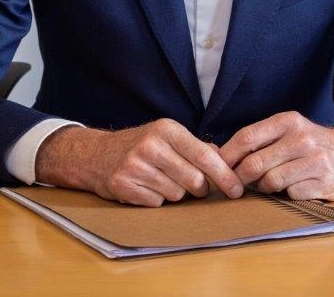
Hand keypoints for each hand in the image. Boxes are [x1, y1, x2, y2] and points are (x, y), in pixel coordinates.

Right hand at [34, 119, 243, 206]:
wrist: (96, 155)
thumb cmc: (141, 145)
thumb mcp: (168, 136)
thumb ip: (197, 147)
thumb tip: (228, 159)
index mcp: (167, 129)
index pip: (204, 156)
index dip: (224, 175)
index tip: (237, 189)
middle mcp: (151, 145)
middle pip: (194, 180)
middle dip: (199, 188)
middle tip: (192, 185)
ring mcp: (134, 166)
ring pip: (177, 195)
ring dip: (176, 194)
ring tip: (162, 180)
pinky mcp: (123, 186)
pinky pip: (157, 203)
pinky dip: (157, 200)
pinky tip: (146, 188)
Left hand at [218, 111, 333, 200]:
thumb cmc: (310, 144)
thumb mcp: (288, 131)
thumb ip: (259, 140)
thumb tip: (220, 155)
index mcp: (288, 121)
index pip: (247, 137)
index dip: (227, 156)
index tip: (217, 168)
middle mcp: (301, 138)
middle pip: (255, 164)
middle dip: (240, 178)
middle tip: (236, 186)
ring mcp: (315, 160)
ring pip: (271, 182)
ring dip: (265, 187)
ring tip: (271, 184)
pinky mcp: (324, 181)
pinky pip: (291, 194)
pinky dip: (288, 194)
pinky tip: (295, 187)